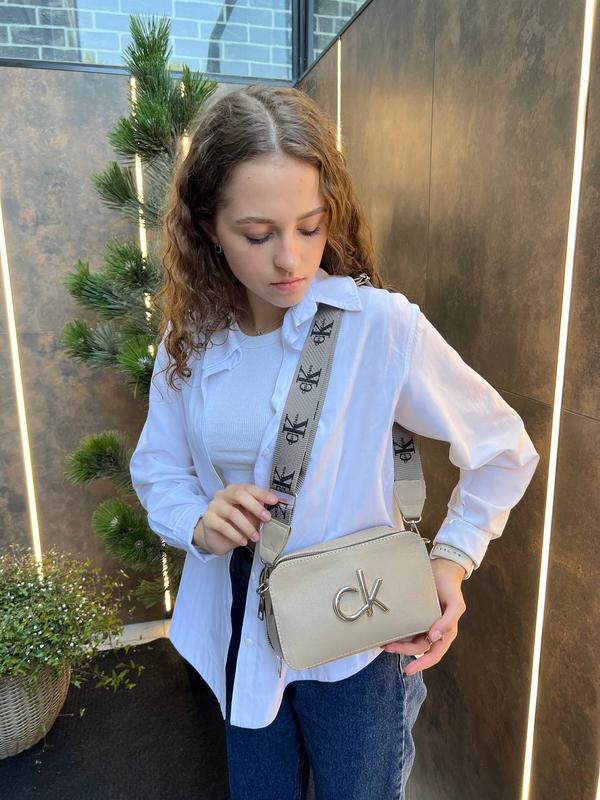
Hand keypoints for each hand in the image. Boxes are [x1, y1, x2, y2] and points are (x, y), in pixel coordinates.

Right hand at [193, 483, 277, 555]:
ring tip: (256, 537)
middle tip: (267, 518)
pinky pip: (223, 526)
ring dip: (247, 526)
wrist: (216, 539)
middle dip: (255, 506)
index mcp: (235, 490)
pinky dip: (235, 535)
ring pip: (232, 513)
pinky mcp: (208, 520)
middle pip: (239, 495)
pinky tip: (243, 542)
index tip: (274, 501)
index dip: (262, 493)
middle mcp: (223, 495)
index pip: (249, 488)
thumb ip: (260, 512)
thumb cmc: (235, 524)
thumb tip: (277, 508)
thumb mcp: (250, 517)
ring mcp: (214, 506)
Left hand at [381, 557, 466, 675]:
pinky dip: (396, 631)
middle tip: (388, 648)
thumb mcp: (456, 605)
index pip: (434, 654)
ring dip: (397, 643)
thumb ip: (448, 621)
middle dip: (403, 651)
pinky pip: (405, 627)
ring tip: (384, 643)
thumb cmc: (451, 589)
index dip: (422, 664)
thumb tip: (435, 638)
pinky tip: (386, 631)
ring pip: (409, 639)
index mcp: (445, 633)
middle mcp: (433, 631)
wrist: (443, 568)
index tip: (408, 670)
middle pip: (417, 648)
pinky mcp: (413, 614)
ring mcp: (423, 623)